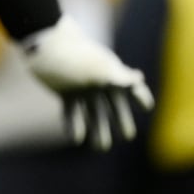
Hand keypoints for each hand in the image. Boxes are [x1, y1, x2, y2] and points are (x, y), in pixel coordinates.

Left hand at [21, 15, 153, 150]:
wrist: (46, 46)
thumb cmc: (75, 56)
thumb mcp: (98, 68)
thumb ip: (119, 76)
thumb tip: (139, 80)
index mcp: (111, 75)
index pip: (132, 88)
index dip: (141, 96)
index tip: (147, 106)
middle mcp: (98, 84)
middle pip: (114, 106)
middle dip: (121, 120)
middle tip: (128, 135)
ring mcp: (82, 89)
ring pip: (93, 113)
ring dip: (98, 129)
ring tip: (101, 147)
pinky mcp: (65, 93)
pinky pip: (72, 113)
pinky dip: (74, 126)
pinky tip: (76, 139)